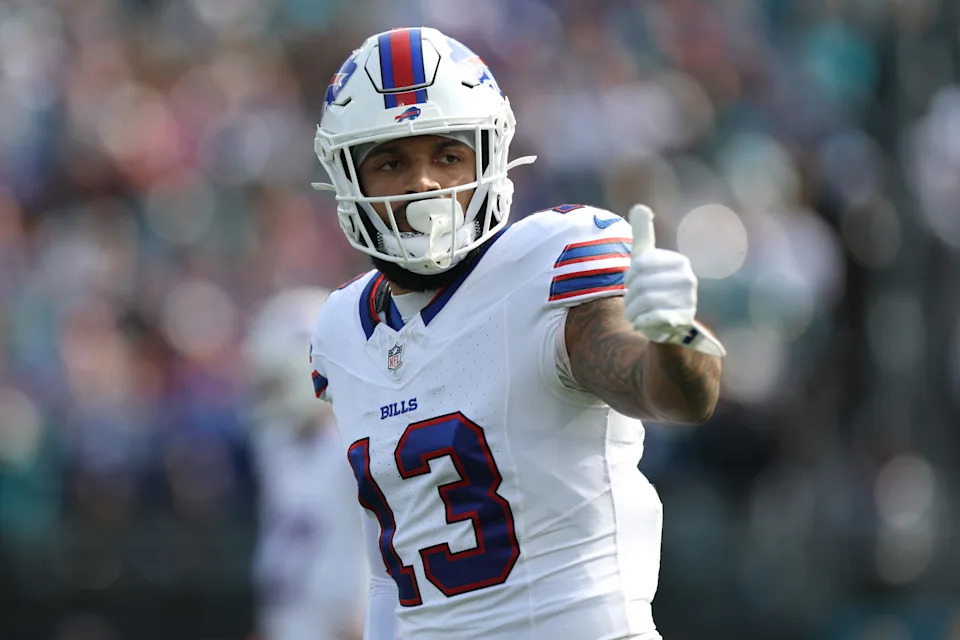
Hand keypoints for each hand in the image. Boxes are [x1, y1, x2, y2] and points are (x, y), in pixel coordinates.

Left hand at [624, 205, 725, 356]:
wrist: (669, 325)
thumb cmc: (654, 287)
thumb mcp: (647, 259)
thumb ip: (643, 233)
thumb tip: (640, 206)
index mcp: (679, 262)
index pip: (640, 264)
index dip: (630, 276)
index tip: (634, 283)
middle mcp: (688, 279)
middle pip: (640, 285)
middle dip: (630, 297)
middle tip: (635, 303)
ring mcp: (688, 301)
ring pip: (643, 303)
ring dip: (633, 312)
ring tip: (638, 315)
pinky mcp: (682, 321)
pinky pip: (650, 318)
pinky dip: (641, 323)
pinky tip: (644, 324)